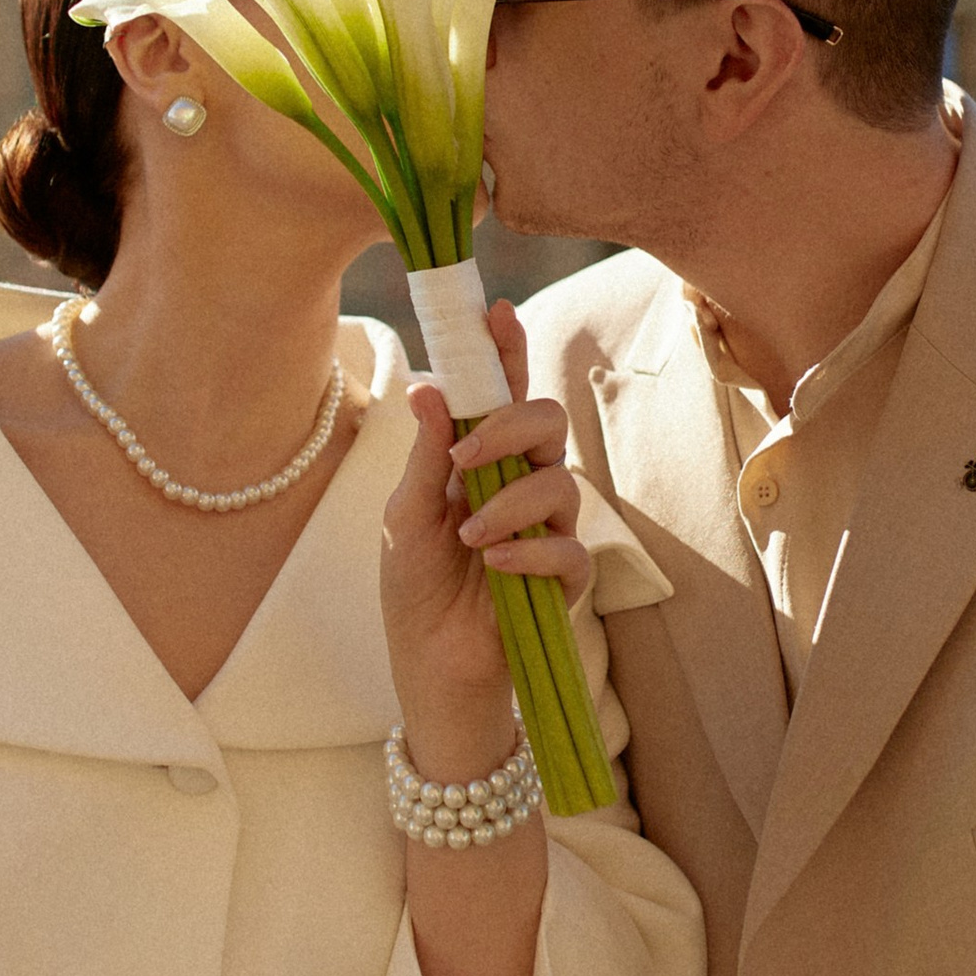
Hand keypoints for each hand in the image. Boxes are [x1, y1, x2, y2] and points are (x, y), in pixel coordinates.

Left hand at [380, 303, 587, 776]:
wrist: (432, 665)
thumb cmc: (417, 586)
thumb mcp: (407, 517)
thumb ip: (426, 456)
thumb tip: (430, 385)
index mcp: (482, 458)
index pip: (503, 392)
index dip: (506, 350)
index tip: (497, 310)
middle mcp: (522, 481)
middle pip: (546, 420)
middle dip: (511, 425)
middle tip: (466, 455)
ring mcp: (549, 527)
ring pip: (560, 482)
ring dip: (510, 505)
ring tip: (470, 538)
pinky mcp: (566, 577)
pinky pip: (568, 547)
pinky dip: (531, 552)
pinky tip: (497, 566)